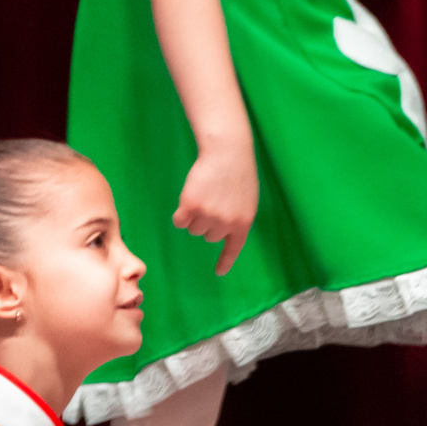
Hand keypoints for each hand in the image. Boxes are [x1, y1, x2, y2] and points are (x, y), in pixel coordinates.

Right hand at [172, 141, 257, 275]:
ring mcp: (208, 216)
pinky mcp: (190, 207)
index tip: (219, 272)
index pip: (233, 248)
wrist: (227, 152)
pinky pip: (179, 222)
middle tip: (212, 201)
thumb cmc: (238, 173)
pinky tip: (189, 197)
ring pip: (193, 229)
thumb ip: (237, 218)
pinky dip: (180, 214)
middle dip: (208, 223)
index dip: (225, 261)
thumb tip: (223, 232)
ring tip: (203, 195)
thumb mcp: (247, 200)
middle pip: (208, 236)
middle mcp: (226, 223)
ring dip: (194, 216)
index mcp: (243, 223)